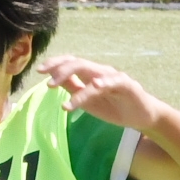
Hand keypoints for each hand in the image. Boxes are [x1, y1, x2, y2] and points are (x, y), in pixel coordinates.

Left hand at [35, 55, 161, 132]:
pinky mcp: (127, 85)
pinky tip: (95, 85)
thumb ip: (74, 89)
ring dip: (72, 78)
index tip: (39, 71)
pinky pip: (113, 82)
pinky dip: (102, 83)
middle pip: (78, 63)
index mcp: (90, 75)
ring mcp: (114, 78)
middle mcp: (101, 72)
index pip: (71, 64)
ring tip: (55, 87)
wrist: (141, 116)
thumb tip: (55, 82)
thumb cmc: (114, 107)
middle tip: (46, 82)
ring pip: (91, 72)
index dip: (55, 64)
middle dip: (60, 70)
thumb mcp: (88, 100)